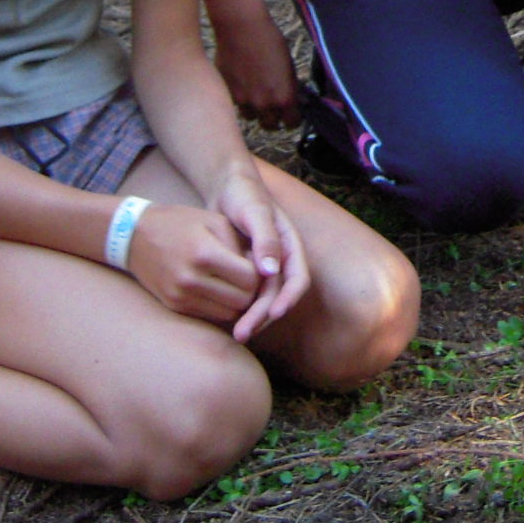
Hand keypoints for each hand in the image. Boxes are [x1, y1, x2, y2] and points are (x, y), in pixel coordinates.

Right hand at [124, 202, 264, 326]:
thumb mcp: (215, 221)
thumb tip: (264, 271)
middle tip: (247, 274)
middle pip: (242, 301)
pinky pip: (211, 316)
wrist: (134, 236)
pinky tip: (218, 288)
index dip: (259, 272)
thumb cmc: (181, 223)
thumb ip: (241, 245)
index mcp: (204, 254)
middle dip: (251, 290)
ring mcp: (181, 297)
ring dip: (237, 301)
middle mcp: (191, 280)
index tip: (255, 262)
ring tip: (233, 281)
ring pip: (229, 314)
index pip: (250, 279)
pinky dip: (221, 306)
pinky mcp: (175, 307)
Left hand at [208, 164, 308, 340]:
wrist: (226, 188)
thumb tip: (271, 271)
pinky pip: (248, 295)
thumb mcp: (254, 213)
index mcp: (291, 247)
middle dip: (263, 317)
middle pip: (278, 296)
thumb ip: (265, 238)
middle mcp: (281, 261)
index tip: (274, 314)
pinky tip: (225, 320)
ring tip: (235, 334)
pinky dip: (240, 309)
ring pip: (263, 300)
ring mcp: (264, 267)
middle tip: (243, 334)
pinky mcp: (246, 272)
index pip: (298, 280)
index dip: (289, 299)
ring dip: (252, 318)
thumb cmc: (244, 195)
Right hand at [213, 5, 300, 128]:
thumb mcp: (289, 66)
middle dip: (274, 118)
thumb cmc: (269, 42)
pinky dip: (241, 100)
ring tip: (256, 94)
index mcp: (284, 98)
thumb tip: (298, 101)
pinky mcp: (228, 94)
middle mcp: (264, 104)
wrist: (242, 28)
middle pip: (270, 126)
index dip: (292, 119)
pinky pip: (237, 105)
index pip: (291, 123)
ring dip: (255, 111)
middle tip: (273, 107)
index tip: (290, 114)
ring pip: (251, 118)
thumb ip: (292, 88)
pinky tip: (243, 84)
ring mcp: (243, 101)